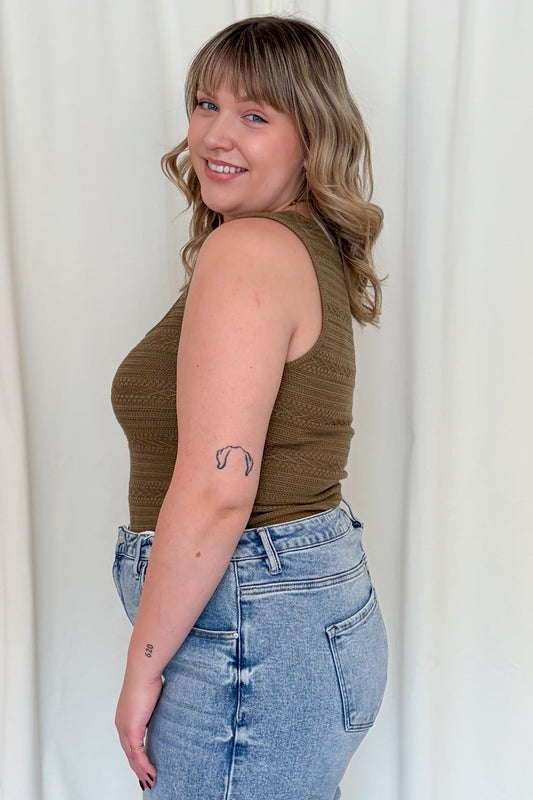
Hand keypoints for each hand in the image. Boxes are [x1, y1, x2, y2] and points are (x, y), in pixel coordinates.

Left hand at [115, 671, 161, 789]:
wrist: (143, 671)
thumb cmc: (147, 678)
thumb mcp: (150, 696)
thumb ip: (152, 706)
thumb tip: (160, 707)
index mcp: (124, 717)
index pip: (129, 743)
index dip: (136, 756)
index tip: (144, 766)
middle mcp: (121, 725)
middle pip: (128, 754)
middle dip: (138, 769)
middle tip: (146, 780)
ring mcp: (125, 728)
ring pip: (132, 758)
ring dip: (141, 772)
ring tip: (150, 781)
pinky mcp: (132, 730)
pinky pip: (137, 755)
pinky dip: (144, 766)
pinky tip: (151, 773)